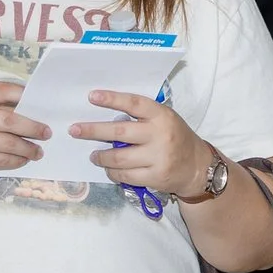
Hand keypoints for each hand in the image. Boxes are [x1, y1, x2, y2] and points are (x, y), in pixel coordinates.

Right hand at [0, 81, 47, 172]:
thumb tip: (31, 107)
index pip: (2, 91)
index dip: (24, 95)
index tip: (42, 101)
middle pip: (9, 121)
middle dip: (33, 128)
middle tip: (47, 132)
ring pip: (6, 144)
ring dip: (27, 148)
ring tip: (38, 151)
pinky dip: (14, 161)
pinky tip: (23, 159)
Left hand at [73, 91, 210, 196]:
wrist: (197, 166)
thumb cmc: (176, 138)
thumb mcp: (165, 120)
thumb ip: (142, 117)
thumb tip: (106, 116)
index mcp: (162, 116)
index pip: (134, 104)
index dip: (112, 99)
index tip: (91, 96)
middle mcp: (160, 135)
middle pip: (119, 132)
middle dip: (93, 131)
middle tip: (75, 130)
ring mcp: (158, 157)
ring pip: (118, 157)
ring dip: (101, 156)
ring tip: (94, 155)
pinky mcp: (155, 176)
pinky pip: (125, 175)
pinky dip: (112, 172)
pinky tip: (109, 169)